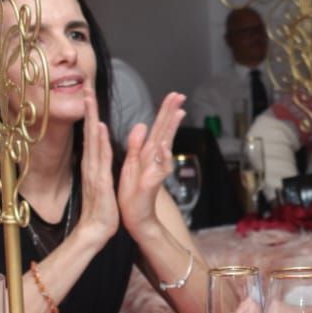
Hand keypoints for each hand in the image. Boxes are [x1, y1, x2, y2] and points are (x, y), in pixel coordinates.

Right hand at [74, 88, 118, 247]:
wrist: (95, 231)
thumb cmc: (101, 209)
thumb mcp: (102, 183)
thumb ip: (100, 167)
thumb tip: (99, 153)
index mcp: (93, 165)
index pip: (92, 136)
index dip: (91, 116)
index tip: (90, 97)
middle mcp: (91, 164)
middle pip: (89, 132)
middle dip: (89, 109)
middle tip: (87, 88)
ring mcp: (94, 171)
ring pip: (92, 140)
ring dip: (91, 118)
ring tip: (90, 99)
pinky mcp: (99, 181)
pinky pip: (100, 158)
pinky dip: (99, 142)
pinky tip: (99, 128)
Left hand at [118, 92, 186, 240]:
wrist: (135, 217)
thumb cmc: (133, 194)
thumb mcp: (131, 164)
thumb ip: (136, 144)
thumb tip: (142, 124)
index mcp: (147, 153)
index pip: (158, 128)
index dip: (165, 111)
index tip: (173, 95)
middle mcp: (155, 159)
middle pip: (164, 131)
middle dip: (171, 112)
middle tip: (180, 95)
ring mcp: (156, 170)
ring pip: (165, 145)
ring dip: (172, 129)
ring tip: (178, 112)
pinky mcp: (152, 182)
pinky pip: (159, 168)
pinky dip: (163, 156)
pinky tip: (164, 144)